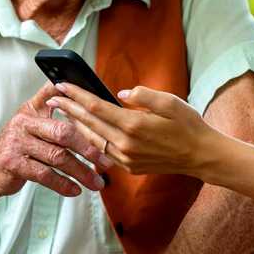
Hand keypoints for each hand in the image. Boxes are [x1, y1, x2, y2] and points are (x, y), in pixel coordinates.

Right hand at [0, 81, 111, 198]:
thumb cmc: (15, 144)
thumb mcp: (27, 118)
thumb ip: (45, 101)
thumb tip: (63, 81)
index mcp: (30, 111)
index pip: (61, 108)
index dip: (83, 114)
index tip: (103, 127)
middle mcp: (23, 124)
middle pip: (62, 133)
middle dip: (88, 149)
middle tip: (106, 163)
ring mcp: (17, 144)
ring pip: (56, 157)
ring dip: (80, 172)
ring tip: (96, 183)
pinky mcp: (14, 165)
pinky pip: (44, 175)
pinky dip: (62, 184)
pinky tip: (75, 190)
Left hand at [45, 82, 213, 176]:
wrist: (201, 156)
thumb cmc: (188, 125)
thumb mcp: (170, 102)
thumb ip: (142, 95)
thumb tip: (119, 93)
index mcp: (133, 125)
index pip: (96, 107)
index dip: (76, 95)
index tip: (61, 85)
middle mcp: (125, 144)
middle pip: (89, 123)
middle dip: (69, 109)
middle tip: (52, 98)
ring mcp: (126, 159)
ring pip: (93, 139)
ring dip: (77, 125)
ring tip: (65, 112)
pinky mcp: (129, 167)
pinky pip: (104, 151)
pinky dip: (92, 139)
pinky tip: (86, 130)